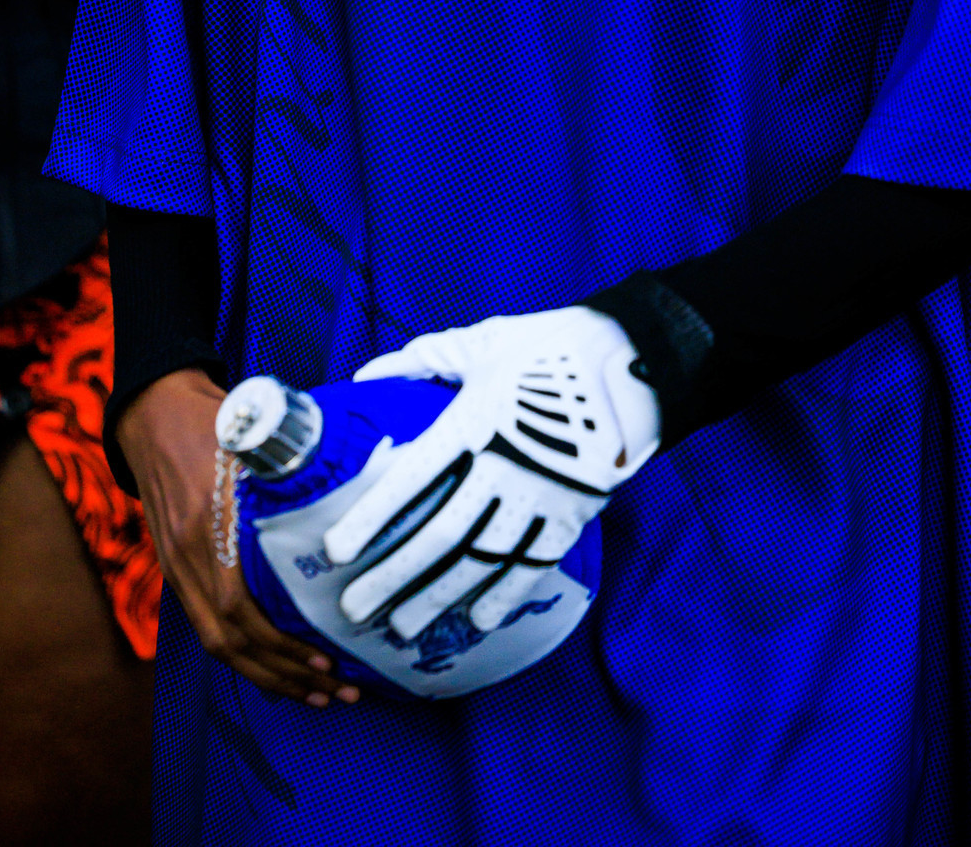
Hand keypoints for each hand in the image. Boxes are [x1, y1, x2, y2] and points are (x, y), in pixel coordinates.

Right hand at [117, 368, 359, 707]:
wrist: (152, 407)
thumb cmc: (211, 417)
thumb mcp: (251, 436)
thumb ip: (288, 466)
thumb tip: (349, 492)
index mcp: (205, 526)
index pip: (236, 611)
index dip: (281, 646)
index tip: (327, 662)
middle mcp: (185, 554)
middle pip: (228, 642)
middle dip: (283, 676)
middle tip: (338, 692)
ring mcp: (175, 563)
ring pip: (215, 642)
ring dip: (265, 675)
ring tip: (314, 694)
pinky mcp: (174, 564)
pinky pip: (205, 623)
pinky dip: (242, 653)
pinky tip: (274, 667)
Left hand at [323, 307, 659, 642]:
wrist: (634, 364)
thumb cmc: (548, 347)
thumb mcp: (481, 342)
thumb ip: (419, 361)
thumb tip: (366, 376)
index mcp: (474, 422)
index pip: (412, 481)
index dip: (371, 519)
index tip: (336, 551)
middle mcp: (503, 468)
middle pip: (440, 535)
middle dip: (393, 576)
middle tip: (354, 609)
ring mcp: (541, 497)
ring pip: (480, 560)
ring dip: (438, 597)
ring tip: (402, 627)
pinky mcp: (573, 514)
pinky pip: (532, 565)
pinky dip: (505, 595)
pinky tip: (477, 620)